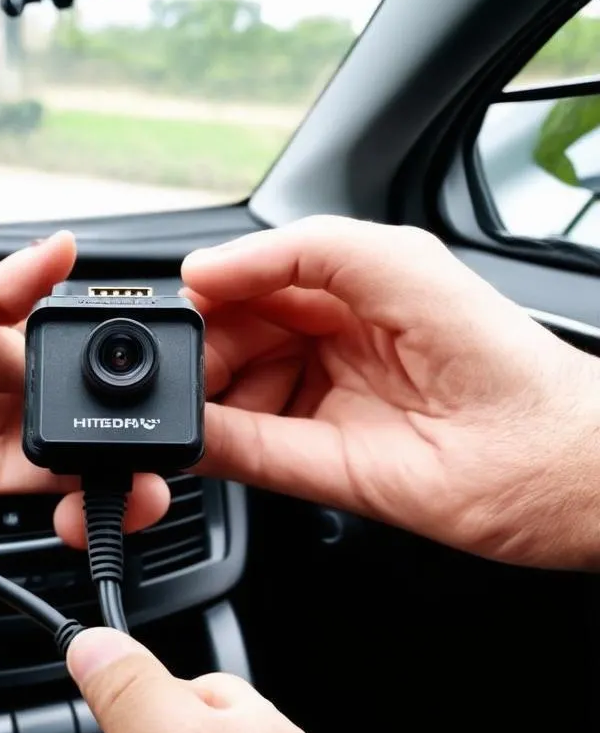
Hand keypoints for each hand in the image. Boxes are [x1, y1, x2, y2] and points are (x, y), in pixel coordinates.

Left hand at [0, 231, 166, 532]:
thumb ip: (10, 301)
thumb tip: (64, 257)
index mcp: (16, 321)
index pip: (84, 324)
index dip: (121, 334)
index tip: (160, 345)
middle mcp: (28, 373)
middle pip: (99, 388)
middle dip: (135, 403)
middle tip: (160, 413)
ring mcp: (23, 423)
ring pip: (91, 438)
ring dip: (121, 450)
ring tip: (146, 458)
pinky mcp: (15, 469)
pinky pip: (62, 480)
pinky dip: (87, 487)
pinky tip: (110, 483)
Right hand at [177, 216, 599, 568]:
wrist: (570, 476)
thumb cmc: (513, 371)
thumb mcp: (403, 269)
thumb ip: (304, 256)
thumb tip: (206, 273)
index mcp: (358, 287)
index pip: (258, 275)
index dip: (214, 287)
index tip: (175, 305)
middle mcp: (340, 343)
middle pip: (238, 337)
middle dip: (202, 351)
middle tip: (172, 370)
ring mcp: (333, 402)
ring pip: (238, 392)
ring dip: (207, 401)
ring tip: (187, 410)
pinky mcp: (329, 462)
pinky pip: (255, 448)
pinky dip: (220, 445)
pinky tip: (201, 441)